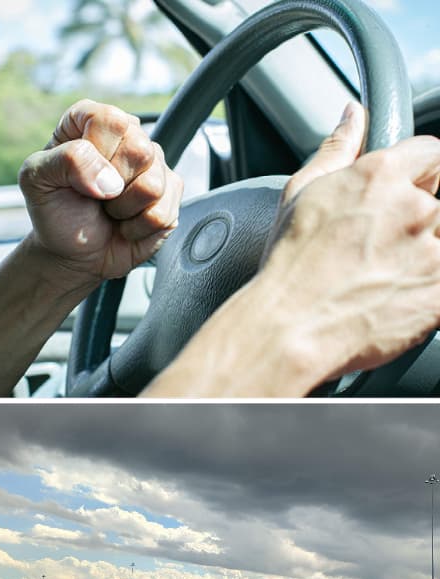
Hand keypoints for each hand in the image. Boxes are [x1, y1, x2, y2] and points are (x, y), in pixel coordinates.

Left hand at [18, 99, 183, 284]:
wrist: (70, 251)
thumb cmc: (54, 209)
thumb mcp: (36, 179)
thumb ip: (66, 160)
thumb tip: (110, 180)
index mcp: (90, 120)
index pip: (111, 120)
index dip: (96, 153)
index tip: (75, 175)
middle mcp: (126, 135)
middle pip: (140, 150)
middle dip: (110, 185)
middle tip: (94, 196)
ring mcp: (153, 164)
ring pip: (154, 184)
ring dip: (123, 209)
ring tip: (109, 209)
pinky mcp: (170, 193)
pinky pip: (163, 212)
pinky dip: (137, 228)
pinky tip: (124, 224)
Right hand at [146, 102, 439, 396]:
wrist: (289, 329)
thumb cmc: (289, 266)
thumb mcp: (300, 194)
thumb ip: (337, 148)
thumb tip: (353, 114)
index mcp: (380, 176)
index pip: (433, 153)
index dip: (422, 174)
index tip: (409, 195)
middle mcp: (414, 207)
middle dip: (422, 220)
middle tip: (384, 248)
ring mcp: (434, 251)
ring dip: (426, 254)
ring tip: (388, 277)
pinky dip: (429, 289)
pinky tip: (399, 298)